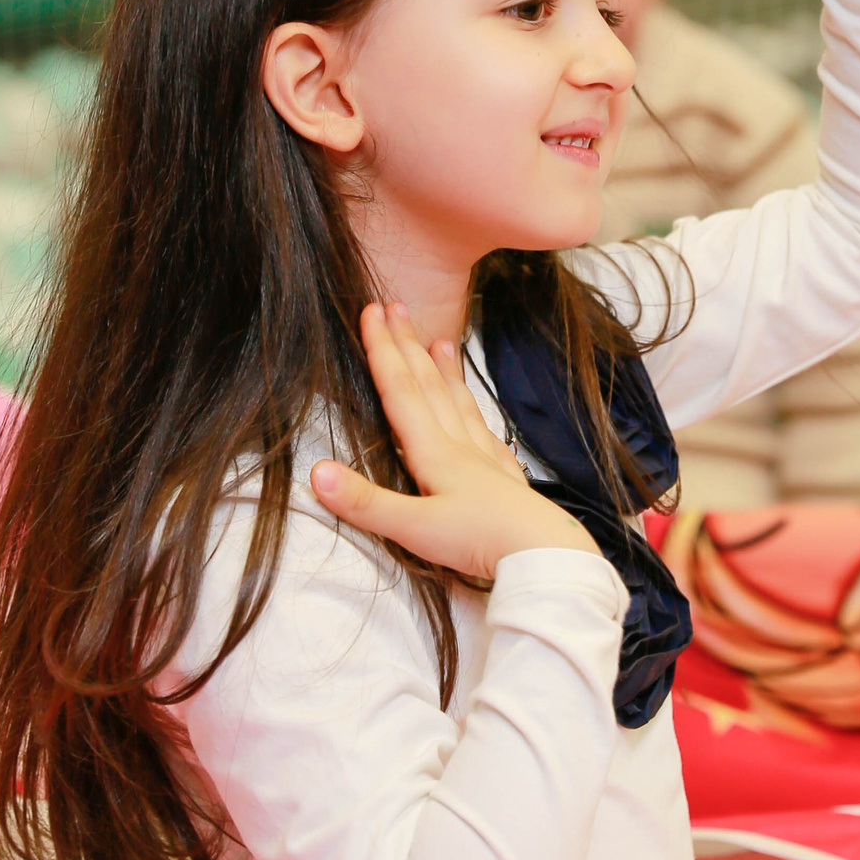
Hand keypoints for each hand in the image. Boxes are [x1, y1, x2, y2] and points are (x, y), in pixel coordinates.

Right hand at [309, 301, 597, 582]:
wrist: (543, 553)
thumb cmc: (479, 541)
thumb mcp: (414, 528)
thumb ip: (365, 502)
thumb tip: (316, 472)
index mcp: (434, 452)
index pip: (401, 391)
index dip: (383, 350)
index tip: (371, 311)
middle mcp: (459, 447)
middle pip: (428, 386)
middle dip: (407, 345)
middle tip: (396, 306)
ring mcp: (485, 460)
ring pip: (459, 404)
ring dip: (444, 371)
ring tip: (440, 342)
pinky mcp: (505, 479)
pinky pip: (485, 433)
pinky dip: (475, 413)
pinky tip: (477, 412)